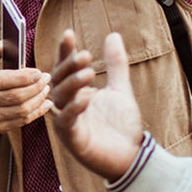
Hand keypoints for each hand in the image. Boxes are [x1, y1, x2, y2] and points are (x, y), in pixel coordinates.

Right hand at [0, 39, 51, 135]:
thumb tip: (10, 42)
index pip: (5, 80)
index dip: (25, 76)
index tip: (38, 72)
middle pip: (17, 96)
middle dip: (36, 87)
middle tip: (47, 78)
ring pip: (22, 110)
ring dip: (39, 99)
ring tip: (46, 89)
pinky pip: (22, 121)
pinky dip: (37, 113)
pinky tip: (45, 104)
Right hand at [48, 30, 143, 181]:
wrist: (132, 157)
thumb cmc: (121, 126)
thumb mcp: (120, 89)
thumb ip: (115, 65)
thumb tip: (113, 35)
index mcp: (76, 94)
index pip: (65, 68)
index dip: (65, 52)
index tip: (68, 34)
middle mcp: (68, 106)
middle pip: (58, 81)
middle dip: (68, 66)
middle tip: (85, 55)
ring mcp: (69, 123)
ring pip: (60, 99)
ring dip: (72, 84)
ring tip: (88, 72)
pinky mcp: (74, 140)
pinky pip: (67, 122)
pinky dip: (75, 108)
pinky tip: (87, 97)